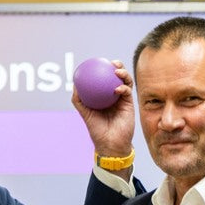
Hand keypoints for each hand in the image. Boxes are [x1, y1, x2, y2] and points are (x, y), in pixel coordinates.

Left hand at [75, 60, 135, 179]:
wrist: (110, 143)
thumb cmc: (97, 130)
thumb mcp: (85, 114)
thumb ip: (79, 100)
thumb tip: (75, 85)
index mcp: (104, 96)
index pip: (105, 79)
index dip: (104, 68)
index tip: (99, 61)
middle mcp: (114, 96)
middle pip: (118, 77)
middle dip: (117, 66)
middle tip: (112, 62)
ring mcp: (123, 99)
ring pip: (126, 82)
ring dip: (123, 74)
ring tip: (117, 71)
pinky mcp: (130, 104)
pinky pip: (128, 92)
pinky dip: (123, 88)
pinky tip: (117, 88)